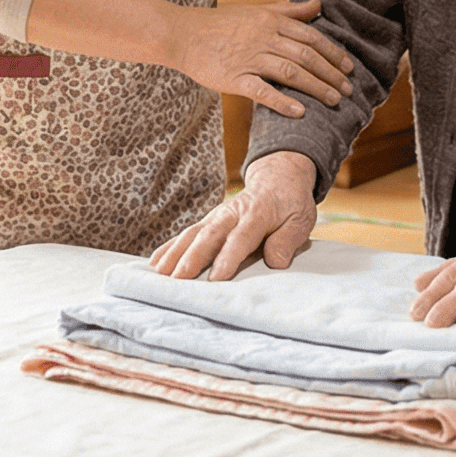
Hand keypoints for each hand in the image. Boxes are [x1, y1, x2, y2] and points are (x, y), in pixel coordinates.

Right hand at [151, 151, 318, 278]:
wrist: (278, 177)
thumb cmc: (290, 203)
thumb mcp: (300, 220)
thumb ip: (287, 240)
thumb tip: (275, 262)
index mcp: (256, 213)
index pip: (240, 237)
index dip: (228, 258)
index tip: (216, 278)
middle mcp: (231, 213)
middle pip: (209, 235)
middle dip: (192, 258)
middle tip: (178, 279)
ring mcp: (217, 216)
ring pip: (192, 234)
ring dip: (175, 254)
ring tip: (160, 274)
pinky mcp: (208, 221)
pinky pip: (187, 234)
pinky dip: (170, 247)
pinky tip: (155, 263)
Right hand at [166, 0, 354, 117]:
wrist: (183, 34)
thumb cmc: (220, 23)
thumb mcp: (256, 10)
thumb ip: (289, 10)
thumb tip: (318, 3)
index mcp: (270, 20)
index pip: (310, 36)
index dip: (332, 53)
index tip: (348, 67)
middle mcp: (263, 37)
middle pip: (306, 55)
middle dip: (331, 73)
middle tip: (348, 89)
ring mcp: (248, 58)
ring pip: (290, 72)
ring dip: (316, 87)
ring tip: (334, 100)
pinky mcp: (234, 78)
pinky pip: (262, 91)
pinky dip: (282, 102)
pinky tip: (300, 112)